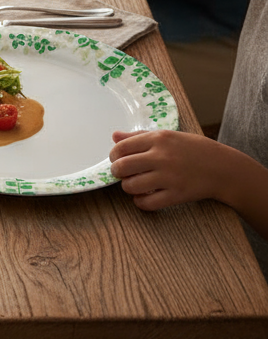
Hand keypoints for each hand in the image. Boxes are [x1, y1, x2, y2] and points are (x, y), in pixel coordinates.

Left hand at [109, 129, 237, 210]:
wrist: (224, 168)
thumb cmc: (194, 149)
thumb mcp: (168, 136)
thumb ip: (139, 136)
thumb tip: (114, 136)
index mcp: (158, 139)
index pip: (121, 147)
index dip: (113, 155)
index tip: (116, 159)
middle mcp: (161, 157)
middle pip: (122, 167)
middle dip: (117, 172)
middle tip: (122, 173)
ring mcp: (169, 177)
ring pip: (131, 186)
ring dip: (128, 187)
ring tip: (134, 184)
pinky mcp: (177, 195)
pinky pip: (147, 203)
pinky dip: (140, 202)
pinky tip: (144, 197)